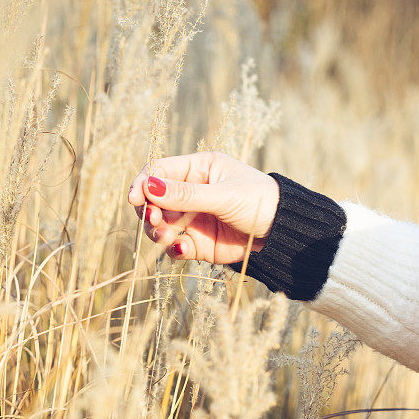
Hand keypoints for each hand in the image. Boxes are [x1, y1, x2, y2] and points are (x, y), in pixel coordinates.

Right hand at [127, 151, 278, 262]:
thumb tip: (148, 186)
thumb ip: (186, 194)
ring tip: (165, 236)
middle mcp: (191, 193)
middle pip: (154, 200)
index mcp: (198, 169)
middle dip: (148, 211)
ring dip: (156, 231)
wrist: (282, 233)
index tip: (136, 198)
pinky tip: (180, 248)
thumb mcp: (223, 195)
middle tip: (154, 220)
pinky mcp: (198, 243)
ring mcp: (193, 219)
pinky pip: (175, 246)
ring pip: (160, 225)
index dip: (143, 184)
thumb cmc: (258, 201)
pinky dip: (173, 249)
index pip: (159, 172)